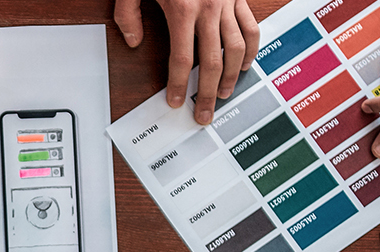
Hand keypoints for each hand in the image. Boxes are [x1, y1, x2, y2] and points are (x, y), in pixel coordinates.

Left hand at [115, 0, 259, 124]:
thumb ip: (128, 15)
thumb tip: (133, 43)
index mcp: (182, 9)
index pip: (182, 59)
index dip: (180, 85)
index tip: (177, 101)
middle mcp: (209, 9)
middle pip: (213, 62)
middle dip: (208, 93)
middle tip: (204, 114)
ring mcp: (228, 3)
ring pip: (237, 48)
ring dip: (233, 76)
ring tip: (224, 94)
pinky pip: (251, 27)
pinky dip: (251, 48)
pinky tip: (246, 64)